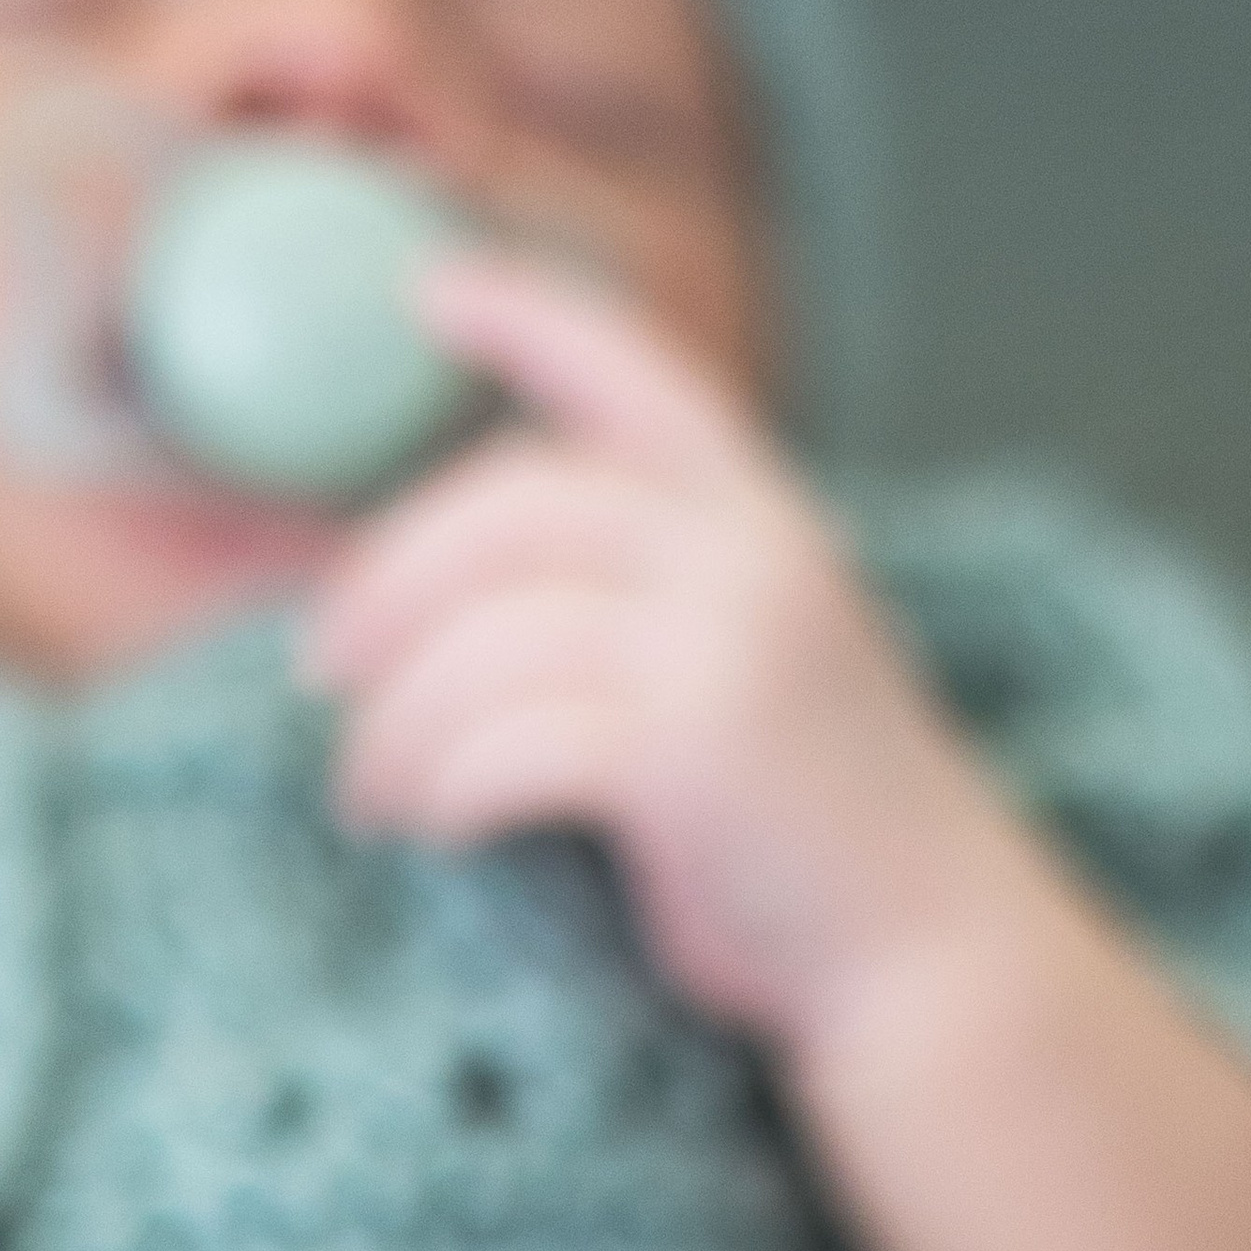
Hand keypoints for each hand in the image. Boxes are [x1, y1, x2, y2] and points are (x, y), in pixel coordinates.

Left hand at [304, 257, 1045, 1046]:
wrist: (932, 958)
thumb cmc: (808, 841)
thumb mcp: (749, 673)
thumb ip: (644, 607)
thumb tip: (450, 607)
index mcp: (765, 518)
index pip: (632, 375)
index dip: (524, 319)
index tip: (423, 292)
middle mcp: (748, 555)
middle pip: (507, 508)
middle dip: (385, 584)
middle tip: (318, 669)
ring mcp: (725, 644)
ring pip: (483, 643)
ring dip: (394, 723)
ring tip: (370, 793)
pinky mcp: (691, 749)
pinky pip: (506, 744)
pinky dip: (442, 787)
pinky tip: (432, 826)